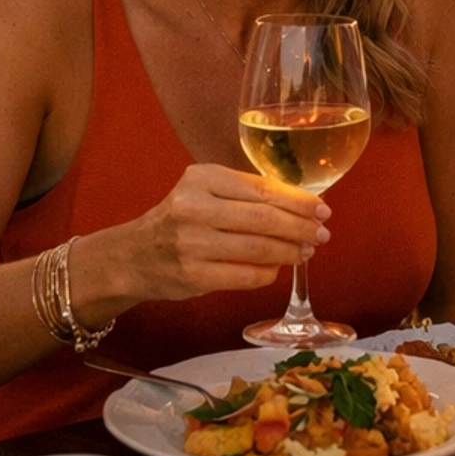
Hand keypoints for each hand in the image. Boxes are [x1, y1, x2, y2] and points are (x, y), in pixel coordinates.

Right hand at [95, 164, 331, 308]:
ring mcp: (191, 244)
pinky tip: (278, 268)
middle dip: (300, 227)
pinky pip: (244, 276)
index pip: (262, 188)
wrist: (132, 256)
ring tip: (306, 251)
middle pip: (264, 218)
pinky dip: (268, 273)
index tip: (321, 208)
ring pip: (258, 249)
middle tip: (322, 233)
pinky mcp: (192, 276)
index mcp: (201, 178)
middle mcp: (194, 208)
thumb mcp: (204, 191)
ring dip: (289, 251)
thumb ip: (245, 193)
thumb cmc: (179, 219)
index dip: (298, 201)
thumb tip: (302, 204)